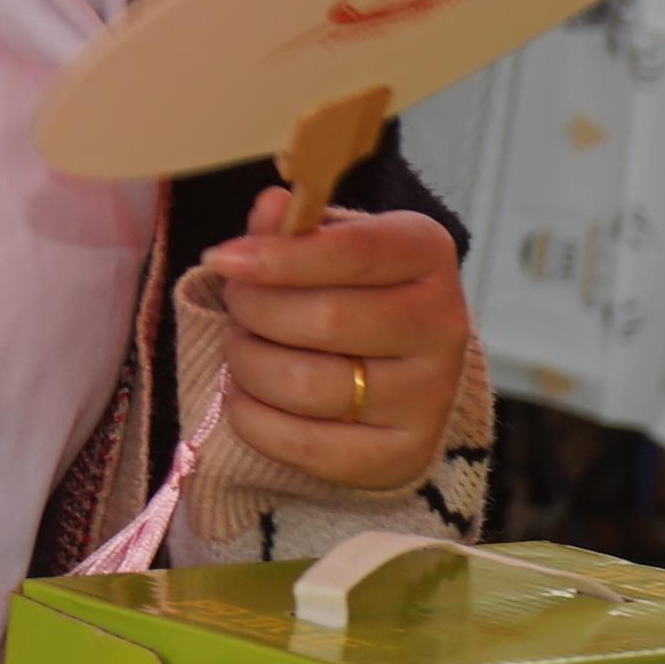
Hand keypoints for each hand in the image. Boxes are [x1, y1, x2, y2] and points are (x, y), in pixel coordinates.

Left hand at [205, 192, 469, 493]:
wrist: (397, 374)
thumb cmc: (351, 293)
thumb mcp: (326, 246)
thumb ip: (294, 229)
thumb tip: (271, 206)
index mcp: (427, 253)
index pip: (354, 252)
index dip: (279, 257)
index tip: (221, 260)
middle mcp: (443, 325)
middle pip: (326, 319)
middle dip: (255, 312)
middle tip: (236, 308)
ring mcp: (429, 397)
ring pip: (306, 384)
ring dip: (248, 364)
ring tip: (243, 349)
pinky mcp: (402, 457)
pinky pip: (300, 444)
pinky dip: (252, 418)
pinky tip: (248, 396)